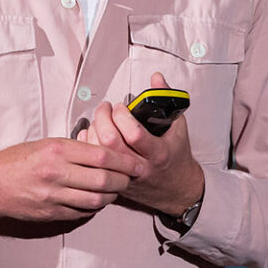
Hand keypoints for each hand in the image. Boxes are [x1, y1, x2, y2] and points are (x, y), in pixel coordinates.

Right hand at [0, 136, 141, 222]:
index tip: (137, 162)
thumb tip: (107, 149)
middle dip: (124, 179)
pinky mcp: (50, 212)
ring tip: (117, 188)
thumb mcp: (48, 143)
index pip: (102, 155)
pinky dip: (95, 206)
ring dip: (112, 195)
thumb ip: (76, 147)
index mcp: (57, 150)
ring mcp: (53, 196)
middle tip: (132, 177)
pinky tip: (99, 199)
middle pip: (103, 180)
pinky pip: (82, 212)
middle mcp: (56, 173)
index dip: (125, 160)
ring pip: (96, 199)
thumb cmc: (20, 159)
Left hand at [81, 72, 204, 216]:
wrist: (176, 188)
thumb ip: (167, 100)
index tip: (121, 106)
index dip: (122, 115)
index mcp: (157, 153)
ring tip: (99, 119)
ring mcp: (124, 176)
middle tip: (106, 108)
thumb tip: (157, 78)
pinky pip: (92, 163)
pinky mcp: (114, 180)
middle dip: (103, 118)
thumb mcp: (178, 127)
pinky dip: (88, 145)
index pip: (134, 134)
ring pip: (98, 152)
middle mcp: (139, 166)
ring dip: (94, 130)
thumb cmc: (176, 157)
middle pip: (111, 142)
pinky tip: (92, 135)